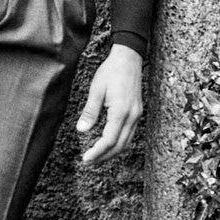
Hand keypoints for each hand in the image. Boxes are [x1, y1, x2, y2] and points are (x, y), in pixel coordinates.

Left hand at [77, 44, 142, 164]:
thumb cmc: (111, 71)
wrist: (129, 58)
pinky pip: (130, 134)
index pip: (109, 140)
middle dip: (105, 156)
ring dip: (112, 152)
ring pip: (127, 142)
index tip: (86, 159)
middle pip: (120, 145)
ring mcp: (137, 115)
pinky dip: (119, 143)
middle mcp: (132, 116)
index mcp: (121, 111)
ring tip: (97, 156)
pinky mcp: (137, 112)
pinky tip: (109, 143)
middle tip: (89, 162)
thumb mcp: (96, 89)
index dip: (97, 152)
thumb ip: (90, 112)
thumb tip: (82, 130)